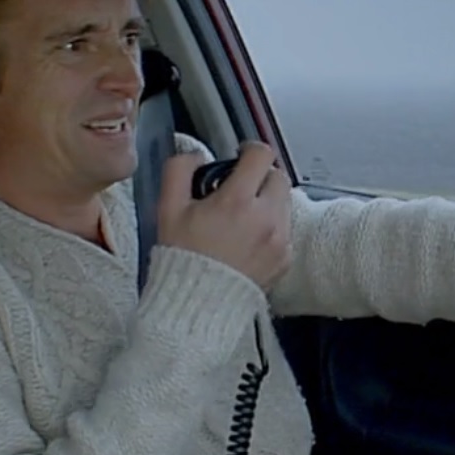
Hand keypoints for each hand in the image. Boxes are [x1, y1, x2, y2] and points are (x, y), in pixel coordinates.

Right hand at [158, 141, 292, 289]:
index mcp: (237, 201)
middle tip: (240, 188)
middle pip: (278, 176)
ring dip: (267, 201)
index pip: (261, 155)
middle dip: (260, 177)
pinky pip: (286, 230)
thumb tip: (195, 154)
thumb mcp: (168, 209)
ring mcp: (279, 241)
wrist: (197, 304)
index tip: (240, 156)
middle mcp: (265, 219)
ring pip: (285, 202)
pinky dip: (272, 227)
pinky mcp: (285, 260)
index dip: (249, 149)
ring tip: (244, 216)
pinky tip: (250, 239)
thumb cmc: (182, 257)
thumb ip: (179, 170)